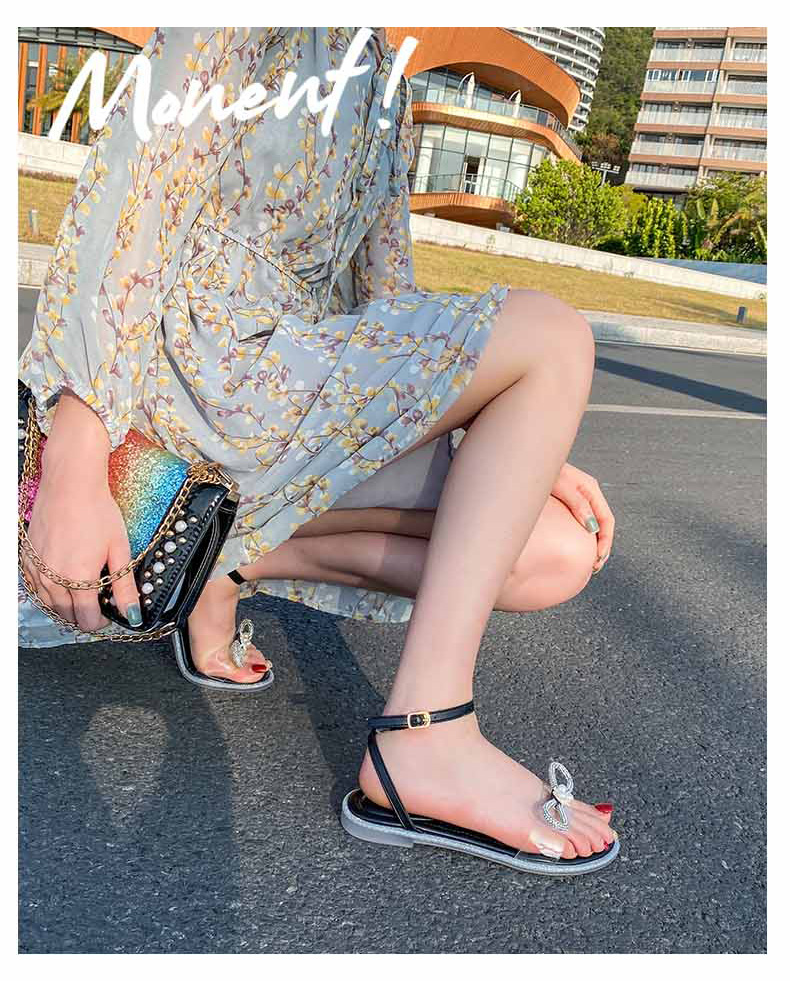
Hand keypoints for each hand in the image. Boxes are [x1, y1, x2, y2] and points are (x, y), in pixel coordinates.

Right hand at [20, 392, 140, 631]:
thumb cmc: (97, 511)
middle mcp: (53, 578)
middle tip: (99, 603)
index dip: (101, 621)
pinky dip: (48, 591)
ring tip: (83, 593)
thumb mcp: (120, 550)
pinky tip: (62, 582)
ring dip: (66, 606)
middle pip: (67, 615)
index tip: (110, 614)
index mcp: (79, 579)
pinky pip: (35, 587)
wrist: (70, 484)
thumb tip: (133, 615)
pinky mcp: (27, 557)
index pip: (87, 619)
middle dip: (84, 615)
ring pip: (49, 604)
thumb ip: (124, 587)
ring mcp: (37, 568)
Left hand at [550, 463, 614, 573]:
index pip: (607, 520)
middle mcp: (588, 494)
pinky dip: (583, 536)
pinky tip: (577, 546)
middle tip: (595, 566)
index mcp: (591, 490)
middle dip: (601, 546)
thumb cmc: (544, 471)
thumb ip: (578, 505)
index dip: (606, 540)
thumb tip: (592, 527)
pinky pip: (581, 521)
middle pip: (602, 524)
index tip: (598, 557)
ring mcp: (579, 497)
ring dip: (593, 543)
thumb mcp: (561, 486)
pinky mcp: (568, 501)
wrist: (530, 462)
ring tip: (589, 561)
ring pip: (593, 524)